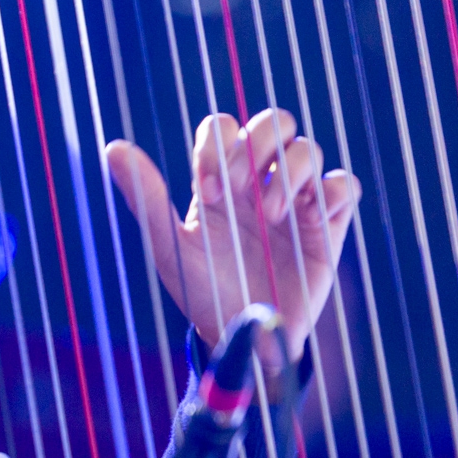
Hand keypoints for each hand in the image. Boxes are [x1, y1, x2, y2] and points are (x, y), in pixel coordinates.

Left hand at [105, 109, 361, 391]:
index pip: (223, 128)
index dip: (217, 147)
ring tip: (273, 215)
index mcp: (220, 179)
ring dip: (292, 172)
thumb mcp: (169, 246)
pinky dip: (334, 190)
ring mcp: (295, 200)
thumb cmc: (200, 289)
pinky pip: (345, 185)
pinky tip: (311, 217)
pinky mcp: (327, 225)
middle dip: (259, 143)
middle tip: (242, 190)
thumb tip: (112, 148)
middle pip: (274, 122)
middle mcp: (259, 182)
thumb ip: (146, 198)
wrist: (239, 335)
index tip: (211, 192)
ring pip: (308, 149)